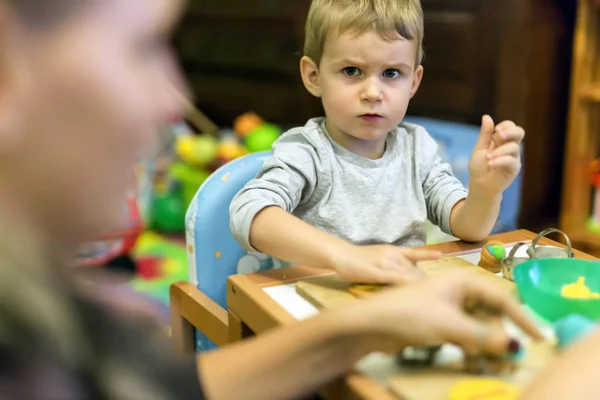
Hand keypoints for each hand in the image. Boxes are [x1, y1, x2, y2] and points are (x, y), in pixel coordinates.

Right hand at [332, 244, 441, 283]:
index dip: (429, 260)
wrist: (341, 254)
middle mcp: (394, 255)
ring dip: (420, 286)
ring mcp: (387, 263)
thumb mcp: (378, 256)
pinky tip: (419, 291)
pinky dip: (410, 285)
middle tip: (435, 293)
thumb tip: (402, 274)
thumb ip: (391, 263)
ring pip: (410, 275)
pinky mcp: (380, 273)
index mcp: (394, 250)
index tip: (439, 269)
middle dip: (425, 281)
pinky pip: (399, 279)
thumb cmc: (356, 258)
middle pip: (416, 269)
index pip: (416, 254)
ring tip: (428, 298)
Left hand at [353, 271, 543, 354]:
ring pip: (477, 323)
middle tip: (513, 352)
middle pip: (490, 311)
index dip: (521, 318)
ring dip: (486, 341)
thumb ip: (484, 336)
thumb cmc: (409, 315)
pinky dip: (470, 343)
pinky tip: (472, 356)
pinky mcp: (437, 320)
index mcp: (462, 280)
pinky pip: (463, 331)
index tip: (539, 337)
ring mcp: (446, 305)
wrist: (370, 323)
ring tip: (493, 358)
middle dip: (501, 332)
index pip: (501, 298)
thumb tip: (515, 347)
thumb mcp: (450, 325)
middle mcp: (457, 289)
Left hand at [468, 115, 523, 195]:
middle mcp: (510, 147)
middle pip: (519, 132)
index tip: (496, 130)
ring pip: (514, 147)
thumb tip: (486, 116)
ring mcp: (513, 158)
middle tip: (499, 134)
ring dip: (499, 151)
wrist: (479, 185)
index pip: (510, 126)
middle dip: (510, 131)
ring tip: (488, 158)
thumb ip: (485, 134)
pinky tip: (491, 163)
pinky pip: (511, 161)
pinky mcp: (514, 169)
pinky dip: (500, 160)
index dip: (505, 125)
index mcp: (501, 140)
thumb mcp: (480, 148)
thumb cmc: (479, 167)